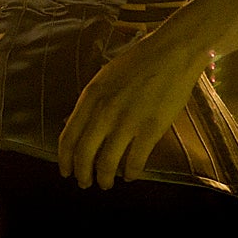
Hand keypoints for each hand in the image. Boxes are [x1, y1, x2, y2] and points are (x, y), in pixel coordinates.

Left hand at [57, 28, 210, 189]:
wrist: (171, 53)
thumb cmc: (138, 62)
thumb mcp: (104, 77)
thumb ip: (89, 102)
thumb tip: (72, 124)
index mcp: (90, 97)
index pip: (69, 137)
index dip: (65, 160)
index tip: (66, 171)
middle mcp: (104, 112)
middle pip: (84, 155)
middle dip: (83, 175)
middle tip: (85, 183)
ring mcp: (127, 122)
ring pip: (107, 163)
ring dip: (105, 178)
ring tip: (107, 183)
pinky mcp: (151, 129)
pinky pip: (135, 161)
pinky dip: (131, 173)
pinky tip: (131, 175)